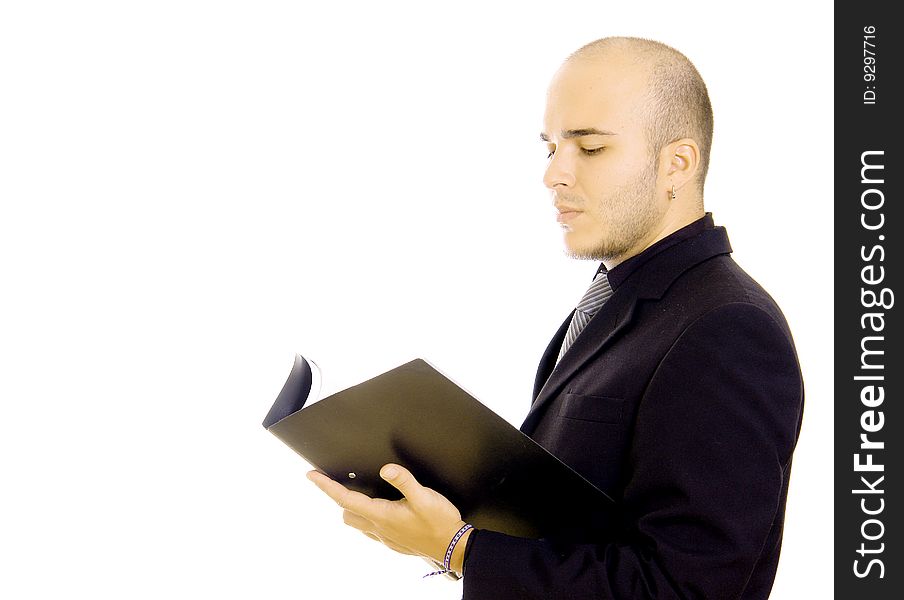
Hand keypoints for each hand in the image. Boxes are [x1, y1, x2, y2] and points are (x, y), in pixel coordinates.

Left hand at [306, 464, 471, 570]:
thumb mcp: (424, 496)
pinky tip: (382, 511)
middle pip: (347, 513)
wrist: (453, 548)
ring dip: (354, 509)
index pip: (345, 499)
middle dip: (339, 497)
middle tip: (337, 481)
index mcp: (382, 515)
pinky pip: (372, 531)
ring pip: (358, 523)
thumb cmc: (439, 523)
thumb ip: (404, 481)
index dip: (326, 486)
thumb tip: (385, 469)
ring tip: (359, 494)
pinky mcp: (394, 542)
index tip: (311, 475)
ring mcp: (386, 537)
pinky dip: (368, 518)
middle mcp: (379, 528)